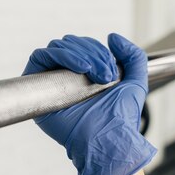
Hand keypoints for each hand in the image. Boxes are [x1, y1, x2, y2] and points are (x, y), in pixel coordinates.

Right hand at [23, 34, 156, 174]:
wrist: (108, 137)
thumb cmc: (121, 118)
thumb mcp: (136, 82)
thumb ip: (133, 56)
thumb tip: (112, 37)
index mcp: (86, 74)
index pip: (84, 46)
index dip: (98, 50)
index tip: (111, 70)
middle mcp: (67, 77)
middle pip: (70, 43)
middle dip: (91, 52)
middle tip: (105, 75)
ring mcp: (52, 82)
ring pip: (57, 47)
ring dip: (79, 54)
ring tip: (94, 74)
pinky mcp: (39, 89)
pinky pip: (40, 57)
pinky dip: (60, 55)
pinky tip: (80, 69)